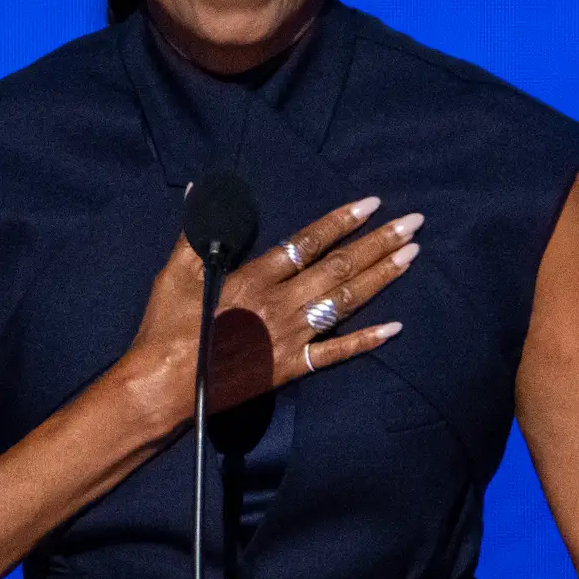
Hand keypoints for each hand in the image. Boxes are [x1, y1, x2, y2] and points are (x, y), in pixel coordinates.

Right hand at [126, 195, 420, 426]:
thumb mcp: (174, 275)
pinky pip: (335, 354)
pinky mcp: (291, 366)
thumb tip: (199, 191)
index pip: (308, 242)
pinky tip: (395, 327)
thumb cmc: (167, 328)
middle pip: (339, 268)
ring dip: (381, 278)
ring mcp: (290, 337)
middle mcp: (280, 304)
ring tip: (412, 255)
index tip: (372, 203)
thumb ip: (195, 233)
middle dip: (379, 243)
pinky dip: (365, 341)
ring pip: (345, 303)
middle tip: (414, 223)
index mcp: (254, 278)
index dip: (341, 221)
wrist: (165, 387)